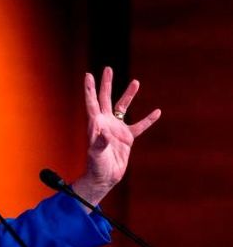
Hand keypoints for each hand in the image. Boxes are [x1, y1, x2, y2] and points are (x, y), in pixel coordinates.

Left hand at [72, 67, 160, 205]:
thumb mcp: (96, 154)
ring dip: (128, 95)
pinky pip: (139, 126)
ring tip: (136, 82)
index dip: (90, 89)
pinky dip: (148, 120)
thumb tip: (105, 131)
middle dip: (106, 84)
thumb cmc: (96, 166)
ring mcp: (116, 129)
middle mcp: (105, 123)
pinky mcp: (127, 138)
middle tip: (108, 68)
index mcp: (95, 124)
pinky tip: (157, 112)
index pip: (92, 103)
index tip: (88, 75)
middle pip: (105, 99)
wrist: (105, 178)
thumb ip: (100, 142)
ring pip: (122, 108)